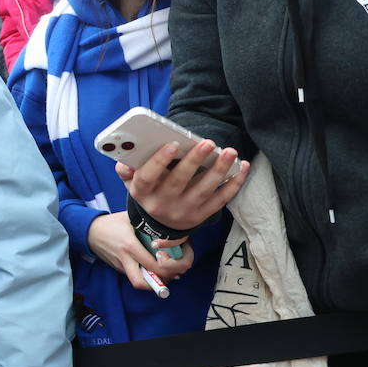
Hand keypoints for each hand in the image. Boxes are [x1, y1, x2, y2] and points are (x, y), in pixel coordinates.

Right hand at [86, 213, 193, 290]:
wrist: (89, 231)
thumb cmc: (112, 223)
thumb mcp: (131, 218)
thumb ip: (148, 223)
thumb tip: (169, 226)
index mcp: (129, 245)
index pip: (152, 265)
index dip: (167, 266)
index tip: (174, 258)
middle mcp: (124, 259)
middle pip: (141, 283)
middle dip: (159, 283)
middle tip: (172, 275)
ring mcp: (120, 266)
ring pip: (139, 282)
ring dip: (154, 281)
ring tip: (165, 271)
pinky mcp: (118, 268)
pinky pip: (134, 275)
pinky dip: (146, 274)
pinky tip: (152, 266)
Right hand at [118, 139, 247, 231]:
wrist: (161, 223)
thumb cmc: (150, 192)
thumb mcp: (132, 183)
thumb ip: (126, 170)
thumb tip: (125, 161)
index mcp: (142, 193)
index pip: (146, 178)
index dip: (158, 162)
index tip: (172, 145)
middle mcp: (162, 205)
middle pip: (178, 182)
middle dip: (194, 161)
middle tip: (208, 142)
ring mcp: (184, 212)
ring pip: (203, 191)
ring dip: (219, 170)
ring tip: (229, 152)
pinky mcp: (202, 216)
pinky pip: (221, 200)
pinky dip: (234, 183)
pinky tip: (242, 166)